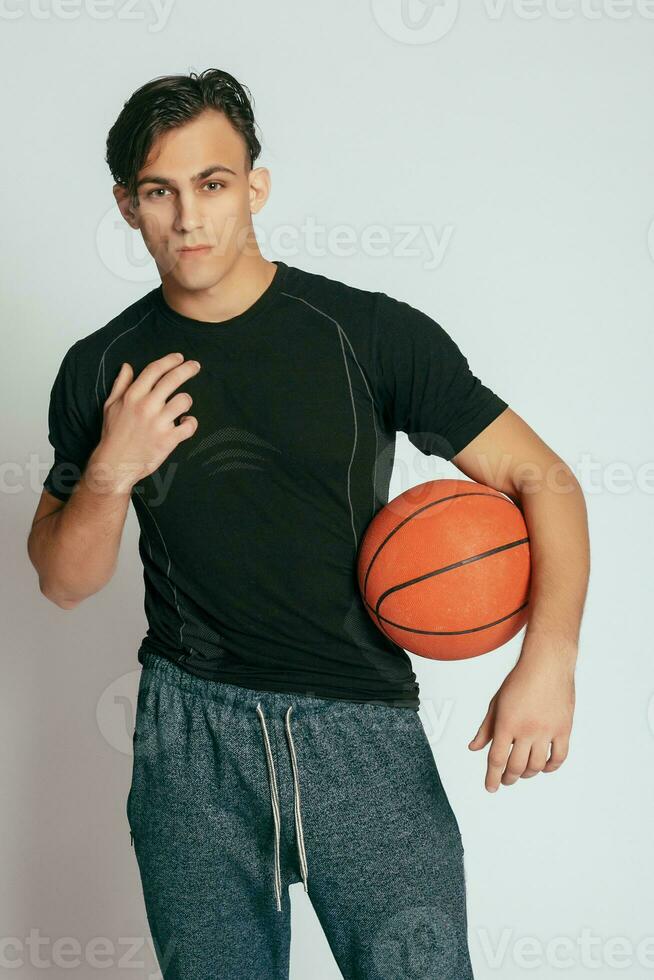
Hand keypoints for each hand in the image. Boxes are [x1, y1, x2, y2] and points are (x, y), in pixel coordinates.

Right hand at [88, 352, 200, 492]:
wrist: (115, 464)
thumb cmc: (113, 434)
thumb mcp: (111, 406)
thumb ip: (121, 385)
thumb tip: (127, 366)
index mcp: (133, 396)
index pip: (154, 370)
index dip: (169, 361)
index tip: (179, 357)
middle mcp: (147, 406)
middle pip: (173, 379)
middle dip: (187, 369)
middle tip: (195, 365)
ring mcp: (159, 422)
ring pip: (184, 401)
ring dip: (186, 402)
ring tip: (182, 407)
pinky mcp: (168, 439)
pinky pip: (189, 425)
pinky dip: (191, 423)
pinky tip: (185, 423)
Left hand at [467, 654, 574, 792]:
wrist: (547, 664)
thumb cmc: (520, 680)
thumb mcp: (496, 703)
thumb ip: (485, 728)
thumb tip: (474, 748)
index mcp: (507, 723)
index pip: (497, 759)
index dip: (492, 777)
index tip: (490, 787)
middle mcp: (527, 730)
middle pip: (516, 766)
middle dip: (508, 778)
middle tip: (505, 780)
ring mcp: (547, 731)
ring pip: (537, 766)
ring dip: (528, 774)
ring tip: (522, 773)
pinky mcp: (564, 729)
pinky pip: (559, 757)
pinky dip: (551, 767)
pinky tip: (544, 767)